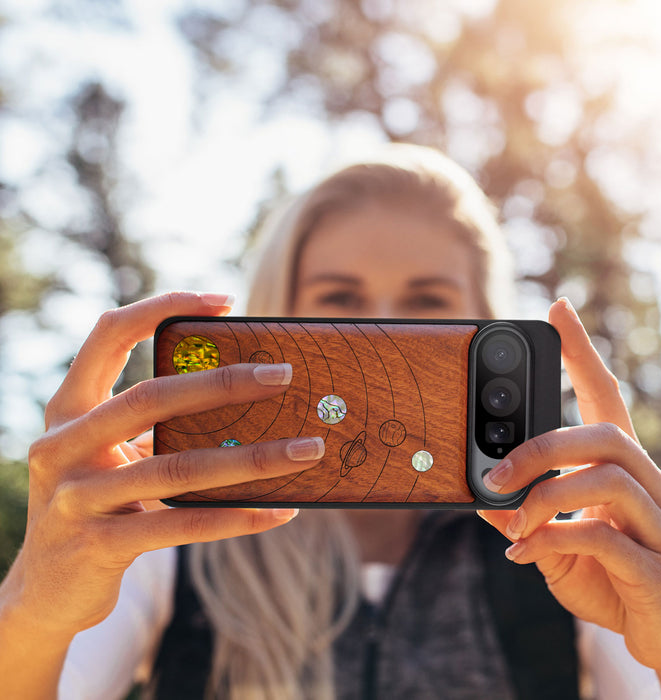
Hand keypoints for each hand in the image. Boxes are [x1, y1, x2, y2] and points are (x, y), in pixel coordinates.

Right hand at [3, 292, 323, 639]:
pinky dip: (237, 517)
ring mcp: (76, 498)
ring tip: (306, 450)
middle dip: (224, 383)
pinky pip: (183, 525)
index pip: (109, 334)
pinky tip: (280, 511)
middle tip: (284, 374)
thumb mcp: (113, 455)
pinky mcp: (99, 546)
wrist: (46, 590)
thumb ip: (156, 427)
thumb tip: (248, 399)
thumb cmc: (98, 503)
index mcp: (68, 409)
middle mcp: (62, 446)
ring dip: (253, 459)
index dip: (163, 308)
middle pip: (151, 397)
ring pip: (178, 468)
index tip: (224, 301)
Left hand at [478, 298, 660, 688]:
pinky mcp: (656, 566)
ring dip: (544, 497)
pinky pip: (603, 537)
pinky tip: (525, 554)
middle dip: (541, 447)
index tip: (558, 309)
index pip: (605, 395)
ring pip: (606, 479)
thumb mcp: (554, 540)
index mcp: (622, 468)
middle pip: (603, 434)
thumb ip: (523, 516)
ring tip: (512, 522)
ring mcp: (659, 523)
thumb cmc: (609, 576)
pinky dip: (553, 540)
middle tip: (495, 472)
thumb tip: (480, 498)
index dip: (582, 352)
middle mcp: (649, 484)